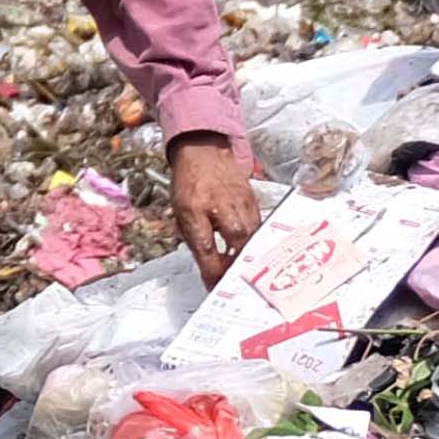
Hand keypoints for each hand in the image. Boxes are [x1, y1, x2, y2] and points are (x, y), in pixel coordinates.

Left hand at [167, 134, 259, 281]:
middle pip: (236, 239)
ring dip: (248, 257)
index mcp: (193, 207)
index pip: (204, 246)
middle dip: (236, 265)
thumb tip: (210, 268)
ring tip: (245, 273)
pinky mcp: (253, 201)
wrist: (203, 151)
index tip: (214, 287)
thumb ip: (195, 239)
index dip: (211, 271)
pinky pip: (258, 227)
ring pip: (251, 235)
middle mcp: (219, 204)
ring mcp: (240, 201)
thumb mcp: (181, 211)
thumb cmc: (189, 183)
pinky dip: (255, 243)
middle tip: (234, 283)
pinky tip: (252, 253)